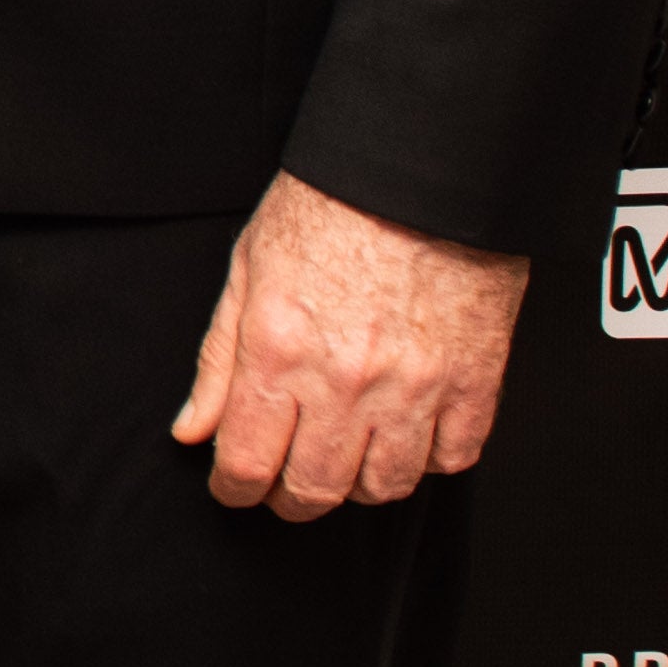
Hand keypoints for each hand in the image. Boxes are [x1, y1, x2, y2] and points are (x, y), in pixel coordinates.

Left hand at [171, 171, 529, 517]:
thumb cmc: (331, 205)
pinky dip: (429, 459)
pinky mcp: (475, 379)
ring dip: (360, 484)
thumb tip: (193, 430)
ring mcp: (415, 385)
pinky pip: (453, 457)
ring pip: (386, 486)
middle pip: (314, 489)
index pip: (246, 464)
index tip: (235, 487)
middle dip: (290, 499)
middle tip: (286, 483)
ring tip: (348, 458)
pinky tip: (409, 436)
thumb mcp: (248, 269)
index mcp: (279, 352)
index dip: (234, 490)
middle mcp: (345, 381)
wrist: (421, 167)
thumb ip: (219, 360)